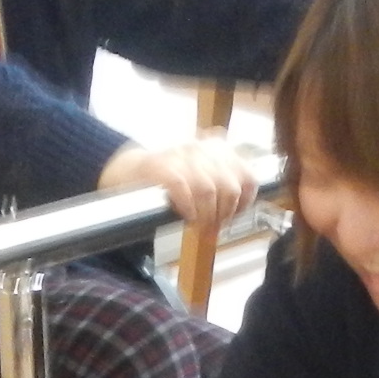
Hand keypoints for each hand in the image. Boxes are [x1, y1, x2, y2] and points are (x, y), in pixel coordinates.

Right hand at [98, 138, 255, 228]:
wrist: (130, 170)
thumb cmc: (171, 178)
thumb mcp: (203, 176)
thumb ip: (223, 188)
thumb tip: (236, 215)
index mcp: (219, 149)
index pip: (248, 177)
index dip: (244, 202)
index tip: (233, 217)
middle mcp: (203, 148)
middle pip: (229, 187)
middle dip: (224, 214)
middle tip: (214, 228)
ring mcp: (182, 155)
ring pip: (208, 191)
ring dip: (206, 216)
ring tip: (200, 227)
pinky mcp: (162, 165)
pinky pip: (182, 189)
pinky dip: (187, 208)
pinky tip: (187, 216)